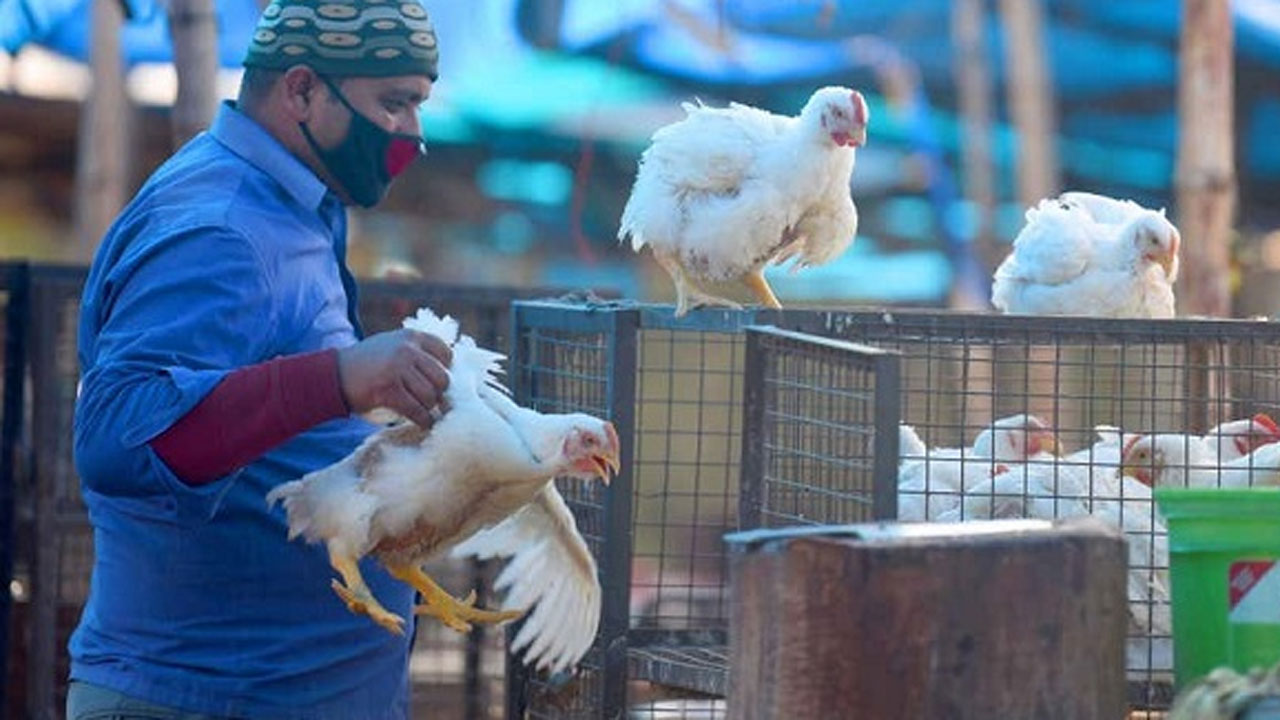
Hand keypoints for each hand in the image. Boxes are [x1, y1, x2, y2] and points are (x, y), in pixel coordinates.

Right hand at [336, 329, 452, 428]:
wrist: (333, 375)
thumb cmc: (365, 362)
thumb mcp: (391, 344)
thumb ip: (414, 350)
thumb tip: (446, 369)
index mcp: (410, 336)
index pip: (445, 353)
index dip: (446, 370)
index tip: (440, 381)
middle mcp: (406, 350)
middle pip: (442, 378)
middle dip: (439, 393)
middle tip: (434, 401)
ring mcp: (397, 370)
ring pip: (430, 396)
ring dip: (429, 408)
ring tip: (425, 411)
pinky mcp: (389, 391)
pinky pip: (416, 411)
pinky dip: (423, 420)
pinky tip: (423, 423)